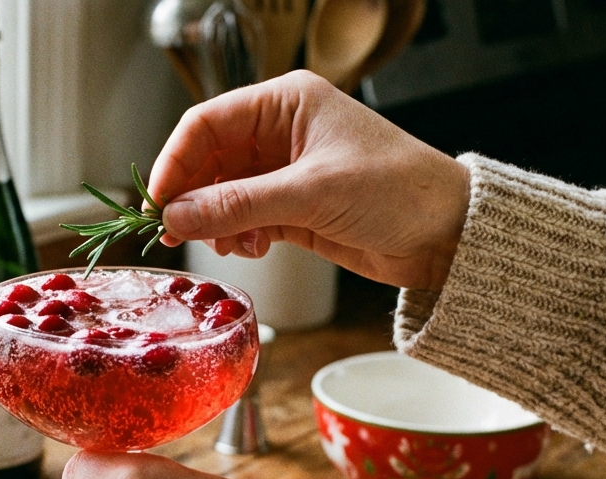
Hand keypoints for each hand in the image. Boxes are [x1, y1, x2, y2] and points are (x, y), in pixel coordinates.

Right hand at [149, 71, 469, 289]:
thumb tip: (176, 216)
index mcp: (286, 103)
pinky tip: (254, 248)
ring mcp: (286, 172)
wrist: (448, 234)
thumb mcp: (311, 194)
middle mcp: (281, 132)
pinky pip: (245, 218)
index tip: (157, 202)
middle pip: (208, 160)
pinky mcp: (294, 208)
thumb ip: (238, 205)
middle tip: (176, 233)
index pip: (206, 123)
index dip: (174, 161)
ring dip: (216, 222)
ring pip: (222, 193)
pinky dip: (239, 235)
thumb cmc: (398, 190)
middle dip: (192, 197)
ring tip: (231, 244)